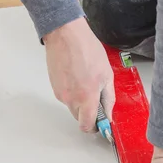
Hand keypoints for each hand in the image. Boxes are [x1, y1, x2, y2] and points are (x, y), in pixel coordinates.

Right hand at [43, 17, 114, 131]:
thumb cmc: (87, 50)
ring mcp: (60, 94)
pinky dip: (72, 91)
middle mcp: (71, 100)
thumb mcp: (107, 75)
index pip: (87, 126)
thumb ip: (108, 99)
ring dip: (80, 100)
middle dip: (89, 112)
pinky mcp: (54, 87)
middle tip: (96, 96)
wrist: (65, 35)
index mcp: (86, 98)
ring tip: (86, 80)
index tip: (101, 122)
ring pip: (72, 106)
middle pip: (79, 117)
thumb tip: (108, 114)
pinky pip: (65, 96)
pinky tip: (77, 76)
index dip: (95, 127)